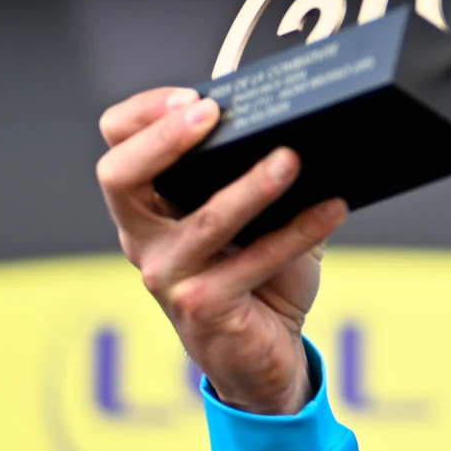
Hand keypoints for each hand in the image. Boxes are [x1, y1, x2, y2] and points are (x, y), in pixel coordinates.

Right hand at [95, 86, 346, 415]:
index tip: (195, 96)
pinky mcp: (203, 306)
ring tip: (291, 159)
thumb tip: (299, 124)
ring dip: (251, 186)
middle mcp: (143, 238)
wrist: (264, 355)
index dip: (144, 113)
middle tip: (213, 114)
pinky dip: (299, 232)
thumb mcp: (247, 221)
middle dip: (163, 138)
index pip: (117, 144)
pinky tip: (333, 210)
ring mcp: (168, 275)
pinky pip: (255, 262)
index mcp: (146, 207)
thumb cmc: (255, 281)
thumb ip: (252, 176)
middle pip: (119, 174)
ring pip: (203, 220)